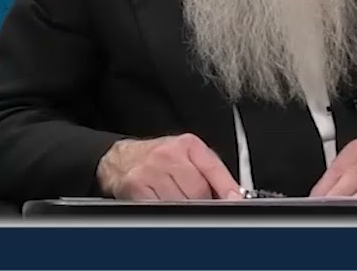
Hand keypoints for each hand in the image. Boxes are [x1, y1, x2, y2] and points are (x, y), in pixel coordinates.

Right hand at [95, 133, 241, 200]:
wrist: (121, 159)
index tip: (234, 200)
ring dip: (183, 208)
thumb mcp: (187, 155)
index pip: (213, 167)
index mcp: (187, 145)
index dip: (226, 187)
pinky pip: (160, 208)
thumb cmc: (158, 159)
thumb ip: (210, 172)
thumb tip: (231, 195)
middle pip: (198, 190)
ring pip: (180, 202)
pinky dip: (166, 212)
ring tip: (178, 200)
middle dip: (202, 202)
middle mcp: (168, 154)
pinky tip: (164, 204)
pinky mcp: (136, 186)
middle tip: (197, 202)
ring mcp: (151, 170)